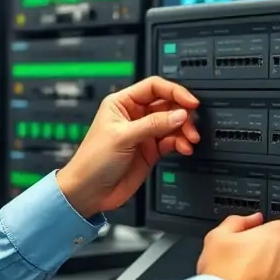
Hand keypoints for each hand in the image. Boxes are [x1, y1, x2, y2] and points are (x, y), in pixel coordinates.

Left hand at [56, 76, 199, 218]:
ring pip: (172, 123)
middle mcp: (134, 115)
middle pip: (167, 104)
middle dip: (182, 113)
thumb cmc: (93, 160)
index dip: (174, 91)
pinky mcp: (151, 150)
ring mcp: (144, 133)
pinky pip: (172, 141)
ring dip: (184, 129)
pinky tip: (184, 147)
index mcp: (122, 103)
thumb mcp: (123, 136)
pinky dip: (181, 143)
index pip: (154, 87)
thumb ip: (153, 124)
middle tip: (191, 124)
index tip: (189, 102)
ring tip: (190, 139)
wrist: (89, 191)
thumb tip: (179, 114)